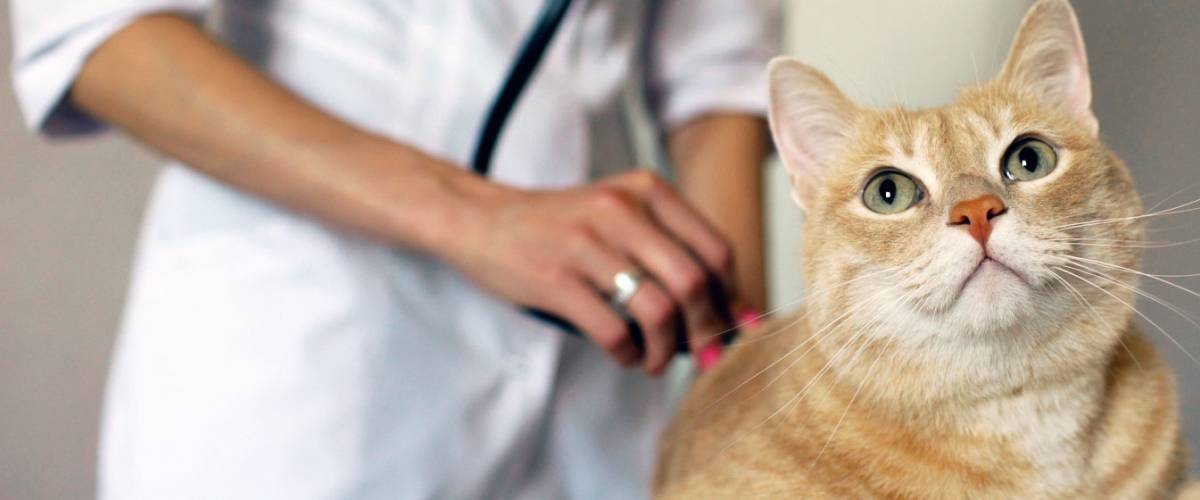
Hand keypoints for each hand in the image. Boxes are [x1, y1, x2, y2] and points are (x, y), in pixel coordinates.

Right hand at [444, 170, 736, 375]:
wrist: (482, 220)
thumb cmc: (562, 226)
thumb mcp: (621, 215)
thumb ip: (672, 250)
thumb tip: (731, 311)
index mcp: (647, 190)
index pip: (715, 250)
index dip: (731, 298)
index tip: (731, 329)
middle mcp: (620, 209)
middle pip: (693, 282)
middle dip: (707, 331)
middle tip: (702, 356)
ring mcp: (586, 243)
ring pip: (658, 310)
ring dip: (666, 350)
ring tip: (655, 361)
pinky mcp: (555, 278)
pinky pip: (612, 330)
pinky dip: (628, 354)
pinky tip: (624, 355)